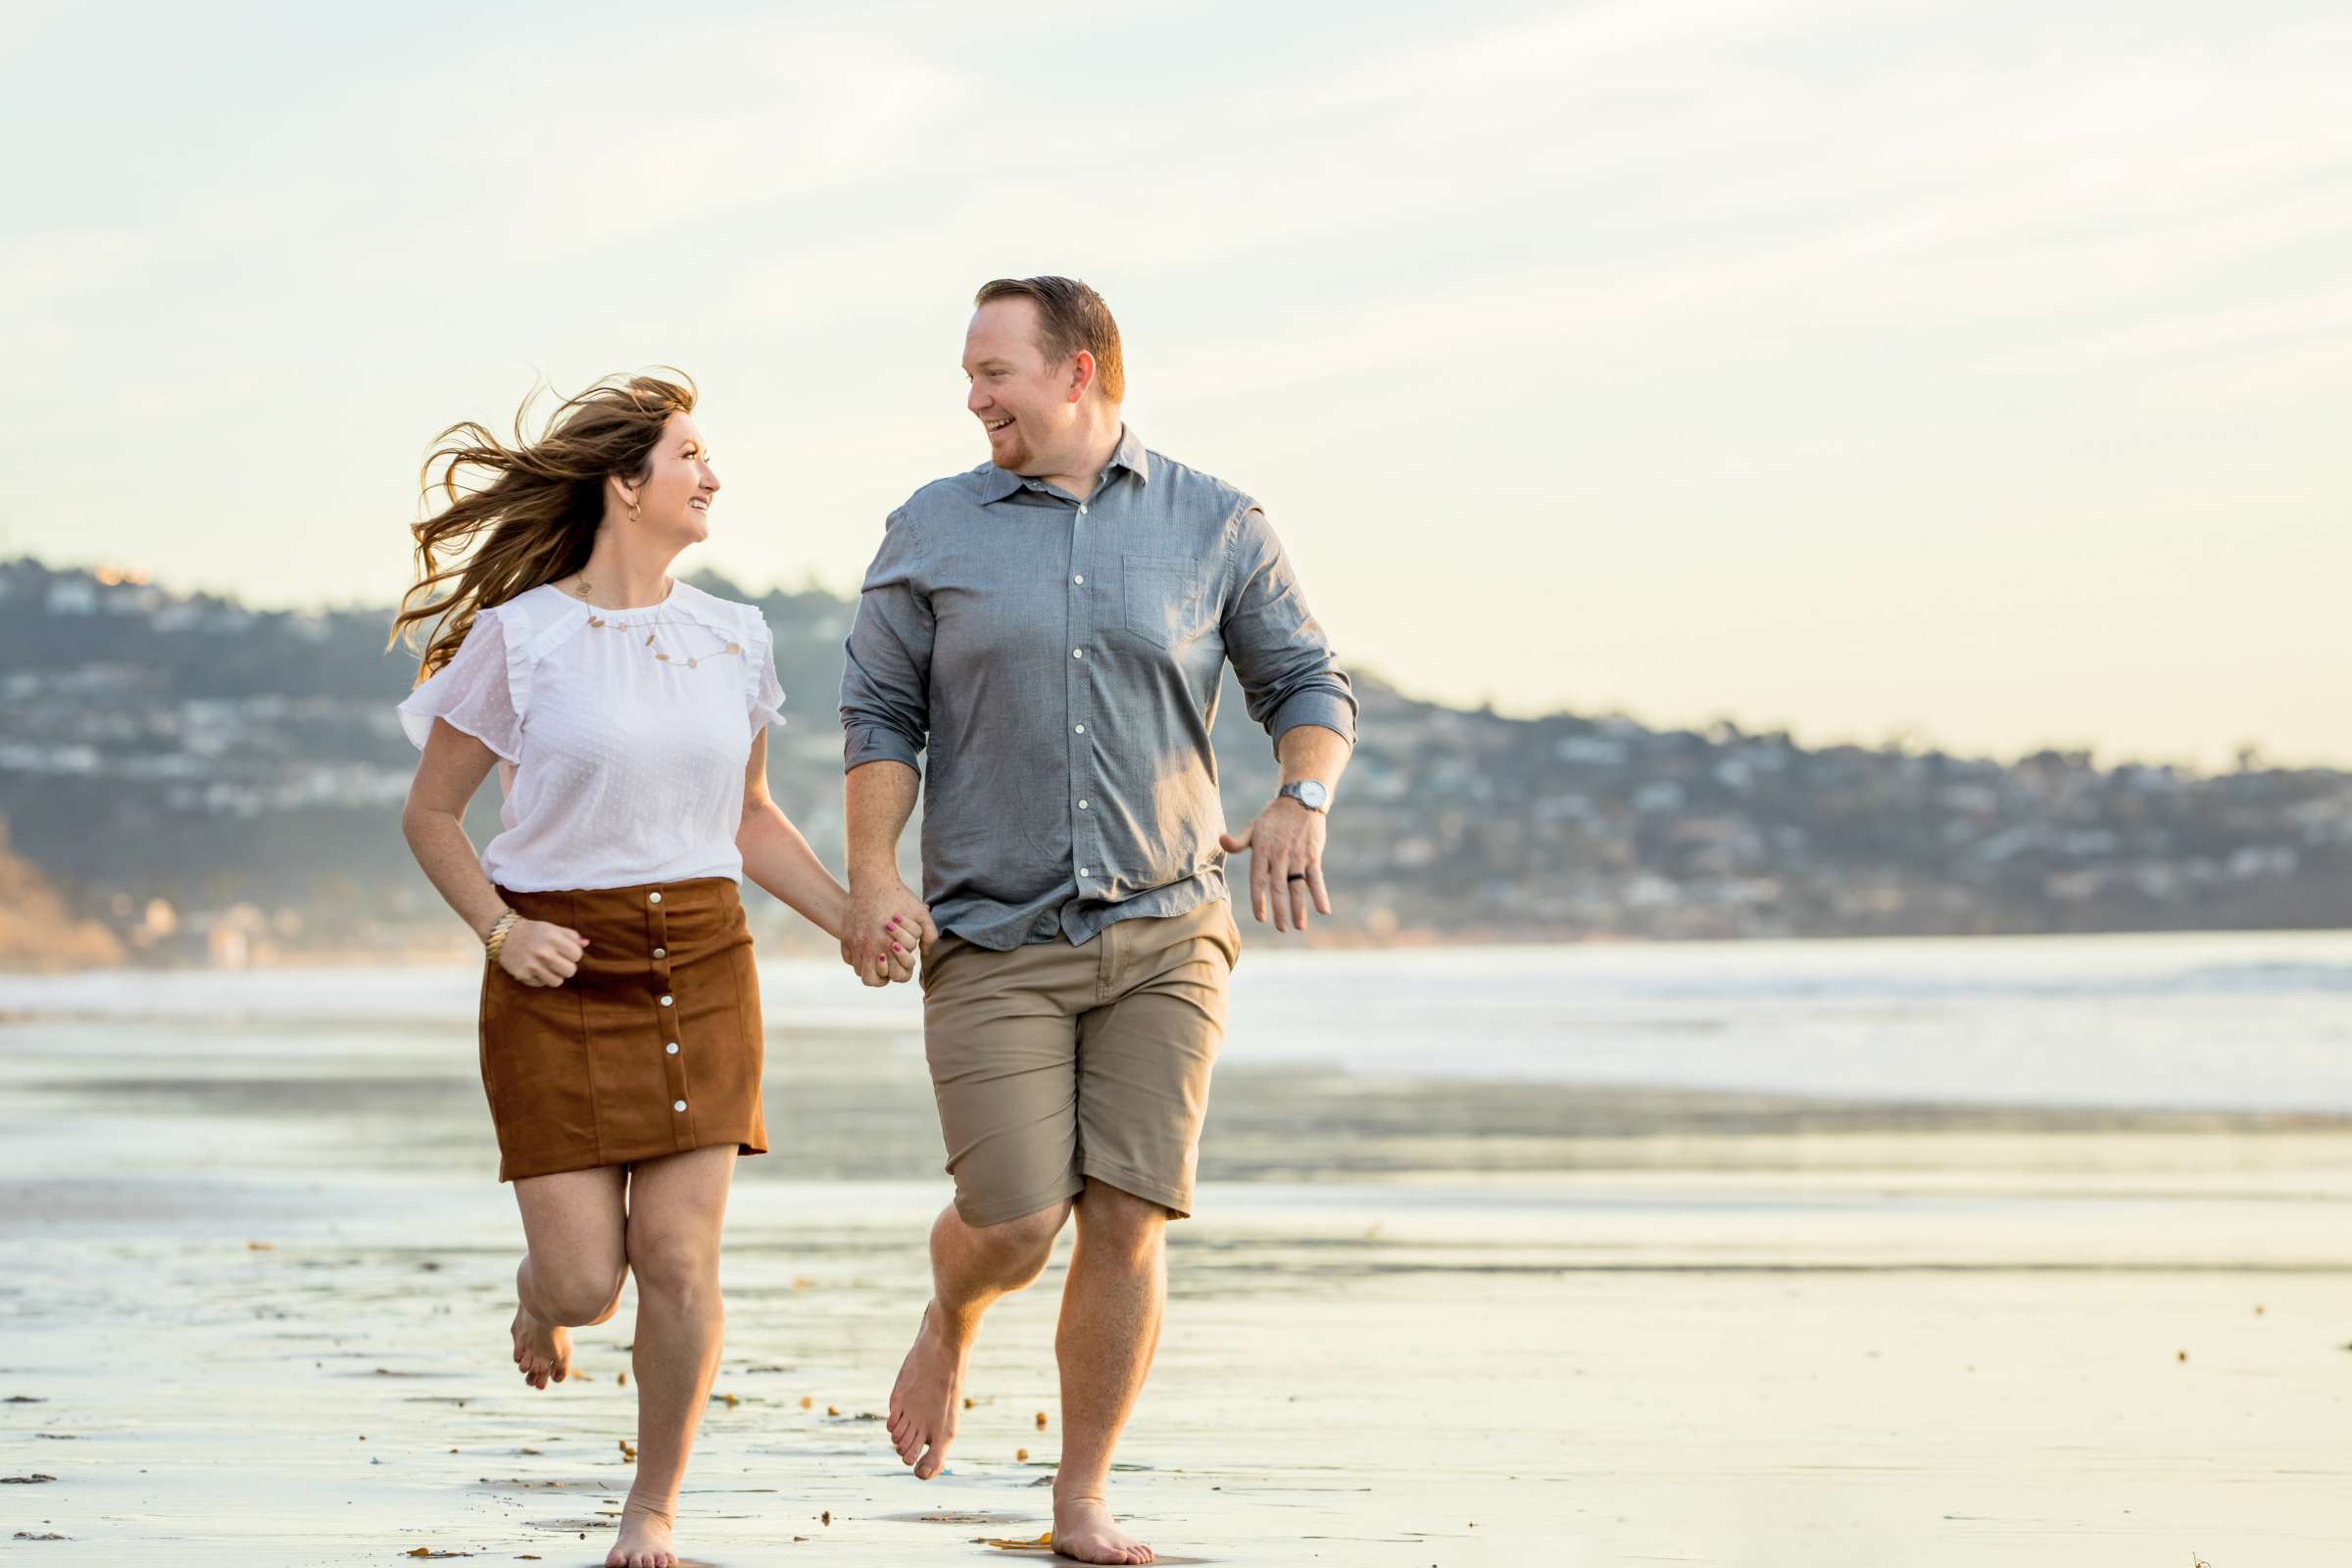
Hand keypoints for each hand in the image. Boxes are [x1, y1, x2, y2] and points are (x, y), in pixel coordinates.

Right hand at [497, 918, 588, 986]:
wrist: (504, 936)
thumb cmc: (532, 932)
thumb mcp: (552, 928)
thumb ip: (571, 935)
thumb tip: (586, 943)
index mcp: (552, 938)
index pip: (577, 955)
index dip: (573, 954)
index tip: (565, 951)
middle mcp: (543, 953)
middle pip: (570, 971)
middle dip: (566, 967)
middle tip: (558, 961)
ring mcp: (532, 965)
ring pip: (557, 981)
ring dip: (554, 975)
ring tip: (547, 966)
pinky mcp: (522, 975)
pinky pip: (542, 984)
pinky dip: (540, 978)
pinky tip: (534, 968)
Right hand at [841, 876, 937, 986]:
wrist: (872, 880)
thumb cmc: (898, 897)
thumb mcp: (920, 914)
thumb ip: (930, 936)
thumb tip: (926, 952)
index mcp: (887, 946)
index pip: (893, 977)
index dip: (900, 972)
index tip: (902, 960)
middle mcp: (868, 948)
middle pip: (871, 980)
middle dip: (884, 974)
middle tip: (890, 962)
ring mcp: (853, 943)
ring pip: (858, 970)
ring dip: (870, 967)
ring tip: (879, 956)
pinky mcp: (845, 936)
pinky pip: (849, 958)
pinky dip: (857, 957)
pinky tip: (867, 946)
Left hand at [1219, 797, 1332, 932]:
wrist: (1300, 800)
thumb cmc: (1273, 817)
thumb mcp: (1254, 827)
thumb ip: (1239, 841)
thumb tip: (1221, 841)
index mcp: (1262, 851)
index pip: (1258, 880)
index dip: (1259, 899)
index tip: (1260, 917)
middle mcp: (1279, 856)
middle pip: (1279, 888)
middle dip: (1279, 911)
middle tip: (1281, 928)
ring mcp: (1297, 856)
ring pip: (1297, 886)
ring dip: (1299, 908)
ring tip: (1299, 926)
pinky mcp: (1313, 855)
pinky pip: (1317, 878)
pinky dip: (1320, 894)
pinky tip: (1324, 910)